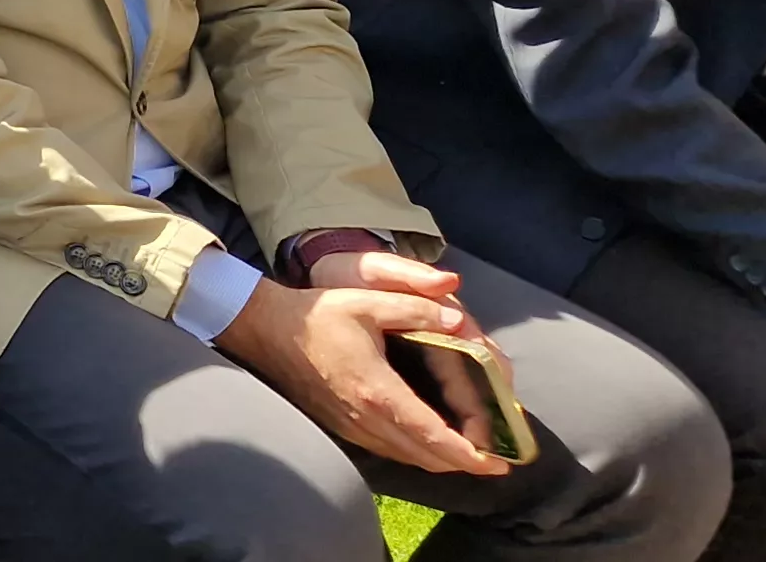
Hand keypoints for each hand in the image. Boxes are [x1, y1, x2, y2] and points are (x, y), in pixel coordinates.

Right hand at [214, 252, 510, 475]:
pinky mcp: (341, 426)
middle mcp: (366, 418)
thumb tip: (459, 322)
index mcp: (378, 391)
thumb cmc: (319, 315)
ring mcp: (351, 427)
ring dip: (439, 460)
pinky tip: (427, 443)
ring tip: (469, 455)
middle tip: (494, 461)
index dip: (469, 454)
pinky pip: (387, 450)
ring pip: (406, 458)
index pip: (432, 435)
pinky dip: (415, 453)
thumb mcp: (370, 302)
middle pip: (424, 457)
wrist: (267, 330)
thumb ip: (418, 310)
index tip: (498, 463)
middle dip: (463, 463)